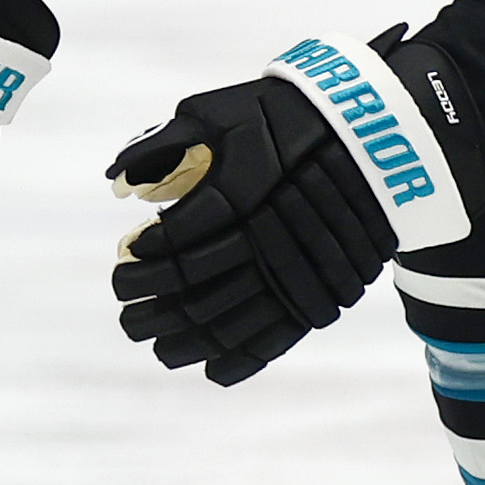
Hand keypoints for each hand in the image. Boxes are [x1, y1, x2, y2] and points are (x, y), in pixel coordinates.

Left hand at [109, 35, 482, 385]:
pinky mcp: (321, 296)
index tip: (128, 249)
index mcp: (240, 198)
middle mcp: (266, 242)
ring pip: (231, 324)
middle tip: (126, 307)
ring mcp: (296, 274)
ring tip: (157, 345)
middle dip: (154, 306)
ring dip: (188, 340)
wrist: (366, 134)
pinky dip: (242, 362)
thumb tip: (118, 181)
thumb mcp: (217, 113)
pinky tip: (211, 371)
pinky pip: (277, 340)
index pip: (178, 240)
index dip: (148, 251)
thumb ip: (166, 143)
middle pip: (197, 291)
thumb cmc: (283, 116)